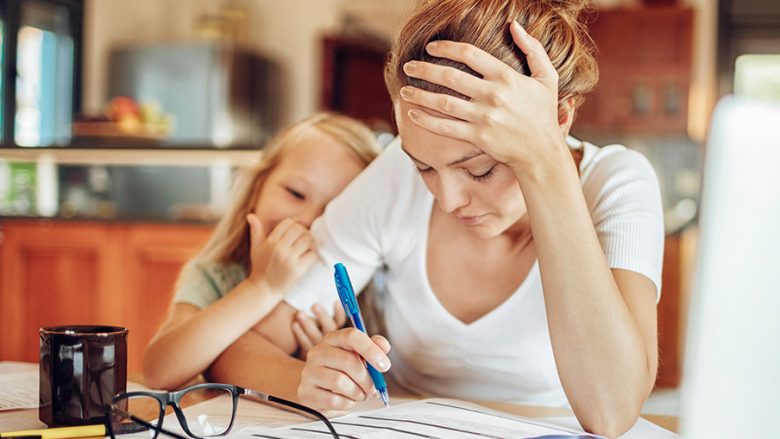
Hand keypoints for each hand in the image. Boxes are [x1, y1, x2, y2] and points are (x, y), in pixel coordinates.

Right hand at [246, 214, 316, 292]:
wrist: (263, 289)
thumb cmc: (260, 268)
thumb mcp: (255, 248)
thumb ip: (256, 231)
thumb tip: (250, 215)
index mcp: (270, 241)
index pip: (289, 223)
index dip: (295, 224)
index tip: (297, 231)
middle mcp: (279, 248)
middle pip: (300, 229)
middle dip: (304, 232)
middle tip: (304, 239)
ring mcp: (289, 259)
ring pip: (308, 240)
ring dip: (310, 243)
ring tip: (306, 248)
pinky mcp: (298, 269)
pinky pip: (311, 254)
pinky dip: (312, 255)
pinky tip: (307, 258)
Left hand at [292, 301, 347, 359]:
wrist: (322, 370)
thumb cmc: (329, 345)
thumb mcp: (333, 331)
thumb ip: (334, 321)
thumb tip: (336, 300)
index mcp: (342, 336)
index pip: (342, 322)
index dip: (339, 312)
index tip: (336, 302)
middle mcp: (334, 344)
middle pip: (329, 329)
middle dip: (322, 316)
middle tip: (314, 305)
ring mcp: (322, 351)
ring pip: (316, 336)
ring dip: (307, 324)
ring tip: (299, 314)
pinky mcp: (311, 357)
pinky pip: (305, 344)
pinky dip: (300, 334)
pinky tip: (295, 325)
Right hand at [298, 328, 390, 414]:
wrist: (318, 387)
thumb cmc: (342, 370)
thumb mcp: (359, 356)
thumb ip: (374, 348)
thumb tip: (384, 345)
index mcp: (333, 338)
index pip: (352, 336)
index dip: (371, 350)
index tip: (385, 365)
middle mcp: (318, 352)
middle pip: (348, 361)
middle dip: (367, 379)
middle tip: (374, 388)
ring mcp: (309, 372)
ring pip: (340, 382)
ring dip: (358, 392)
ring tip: (361, 394)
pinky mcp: (306, 392)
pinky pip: (333, 400)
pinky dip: (348, 403)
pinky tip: (349, 400)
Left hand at [399, 21, 566, 172]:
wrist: (542, 152)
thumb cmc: (543, 113)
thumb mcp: (547, 77)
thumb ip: (532, 49)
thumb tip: (514, 25)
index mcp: (506, 76)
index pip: (469, 54)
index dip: (446, 47)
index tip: (431, 47)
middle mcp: (493, 95)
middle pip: (450, 76)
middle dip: (424, 69)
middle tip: (408, 66)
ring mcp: (484, 117)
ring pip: (443, 102)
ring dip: (419, 95)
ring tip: (404, 90)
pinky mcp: (477, 137)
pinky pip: (445, 127)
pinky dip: (426, 120)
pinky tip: (412, 113)